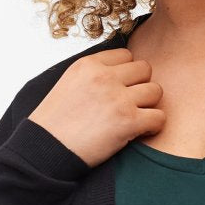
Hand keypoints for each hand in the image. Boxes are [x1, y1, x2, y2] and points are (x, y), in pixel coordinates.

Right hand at [27, 46, 165, 167]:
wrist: (45, 150)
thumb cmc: (55, 123)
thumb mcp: (69, 84)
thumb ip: (94, 74)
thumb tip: (120, 72)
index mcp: (88, 65)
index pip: (126, 55)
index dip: (127, 73)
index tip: (120, 88)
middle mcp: (104, 77)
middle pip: (145, 69)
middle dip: (140, 86)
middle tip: (130, 104)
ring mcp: (118, 98)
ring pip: (156, 91)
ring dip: (149, 106)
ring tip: (135, 118)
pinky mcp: (128, 121)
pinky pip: (159, 117)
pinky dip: (153, 126)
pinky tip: (140, 132)